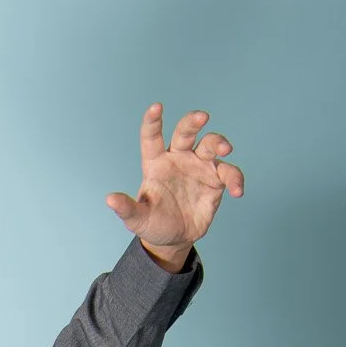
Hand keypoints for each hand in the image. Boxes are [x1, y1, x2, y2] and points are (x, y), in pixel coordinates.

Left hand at [105, 103, 243, 250]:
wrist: (174, 239)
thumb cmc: (153, 224)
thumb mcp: (137, 219)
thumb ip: (126, 209)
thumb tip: (110, 199)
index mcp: (156, 163)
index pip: (152, 138)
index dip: (153, 121)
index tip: (156, 107)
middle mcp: (178, 159)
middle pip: (186, 132)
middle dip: (193, 121)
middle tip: (202, 117)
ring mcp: (199, 166)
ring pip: (210, 144)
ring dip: (219, 142)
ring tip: (225, 149)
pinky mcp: (216, 180)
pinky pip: (229, 172)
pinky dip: (235, 178)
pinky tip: (237, 191)